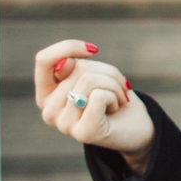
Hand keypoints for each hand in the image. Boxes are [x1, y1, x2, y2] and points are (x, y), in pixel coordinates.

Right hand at [34, 40, 154, 172]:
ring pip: (88, 80)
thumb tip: (63, 64)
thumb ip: (75, 67)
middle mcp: (48, 111)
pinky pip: (99, 96)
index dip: (68, 47)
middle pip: (76, 68)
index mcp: (45, 94)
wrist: (136, 129)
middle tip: (117, 86)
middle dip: (105, 71)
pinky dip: (115, 96)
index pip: (44, 60)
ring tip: (117, 98)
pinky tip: (116, 108)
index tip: (93, 49)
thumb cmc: (112, 98)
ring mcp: (64, 124)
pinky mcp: (84, 133)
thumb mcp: (92, 74)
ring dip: (113, 84)